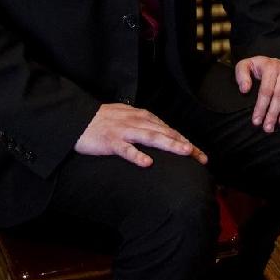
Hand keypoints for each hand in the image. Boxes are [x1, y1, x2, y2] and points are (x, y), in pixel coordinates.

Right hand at [73, 103, 206, 166]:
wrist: (79, 119)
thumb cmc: (105, 121)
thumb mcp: (129, 118)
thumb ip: (146, 125)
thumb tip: (164, 134)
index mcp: (143, 117)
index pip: (169, 130)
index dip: (186, 141)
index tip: (200, 154)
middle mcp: (137, 122)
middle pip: (166, 133)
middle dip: (185, 144)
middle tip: (201, 157)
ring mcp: (124, 131)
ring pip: (151, 137)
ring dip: (169, 143)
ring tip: (185, 151)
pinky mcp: (111, 141)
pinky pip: (126, 149)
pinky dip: (137, 155)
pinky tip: (147, 163)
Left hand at [234, 56, 279, 132]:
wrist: (271, 60)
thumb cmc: (257, 68)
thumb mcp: (245, 66)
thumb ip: (241, 75)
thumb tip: (245, 90)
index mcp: (269, 66)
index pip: (266, 90)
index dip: (261, 106)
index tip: (256, 121)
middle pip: (279, 94)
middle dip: (273, 112)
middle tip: (268, 127)